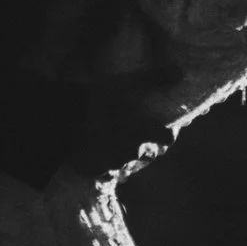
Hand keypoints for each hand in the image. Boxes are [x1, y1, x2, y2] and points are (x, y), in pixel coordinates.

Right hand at [67, 64, 181, 180]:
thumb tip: (180, 71)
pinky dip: (104, 168)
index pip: (167, 138)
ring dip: (124, 157)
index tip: (162, 129)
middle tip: (135, 136)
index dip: (166, 133)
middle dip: (145, 147)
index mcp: (144, 133)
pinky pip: (106, 174)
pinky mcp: (95, 171)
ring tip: (114, 146)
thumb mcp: (128, 83)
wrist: (65, 119)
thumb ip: (154, 78)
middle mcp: (133, 152)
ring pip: (126, 164)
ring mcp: (114, 164)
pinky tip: (99, 158)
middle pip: (148, 154)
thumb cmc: (100, 99)